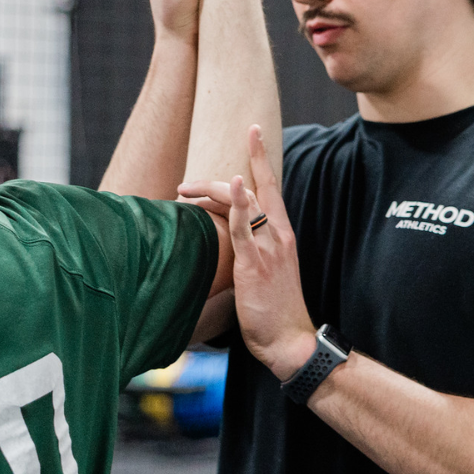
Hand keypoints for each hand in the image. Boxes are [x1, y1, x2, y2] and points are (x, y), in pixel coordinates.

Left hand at [178, 125, 317, 379]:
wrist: (290, 340)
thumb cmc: (275, 312)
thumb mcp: (266, 275)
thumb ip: (250, 254)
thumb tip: (225, 248)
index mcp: (282, 237)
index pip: (271, 189)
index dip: (261, 159)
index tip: (252, 132)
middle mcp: (278, 236)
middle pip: (253, 189)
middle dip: (221, 176)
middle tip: (186, 182)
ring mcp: (268, 248)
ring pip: (243, 203)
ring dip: (211, 190)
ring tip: (183, 190)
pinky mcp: (255, 264)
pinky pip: (245, 228)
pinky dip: (236, 204)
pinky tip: (228, 184)